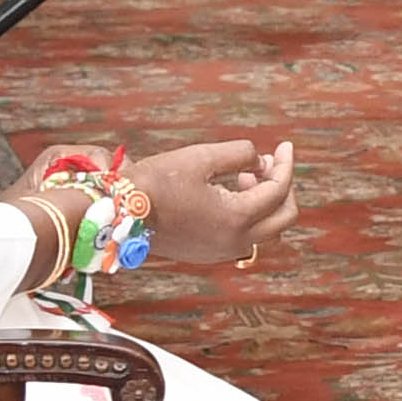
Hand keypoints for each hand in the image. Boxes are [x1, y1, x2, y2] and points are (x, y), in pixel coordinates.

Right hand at [129, 138, 297, 268]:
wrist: (116, 213)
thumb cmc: (156, 182)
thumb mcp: (202, 157)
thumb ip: (241, 154)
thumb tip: (262, 160)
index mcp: (237, 219)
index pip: (278, 190)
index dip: (285, 165)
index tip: (285, 146)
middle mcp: (234, 242)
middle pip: (284, 218)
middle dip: (282, 187)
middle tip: (268, 164)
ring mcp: (221, 252)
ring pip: (266, 231)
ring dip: (265, 203)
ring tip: (243, 176)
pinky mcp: (207, 254)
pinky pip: (244, 238)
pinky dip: (248, 217)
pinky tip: (229, 193)